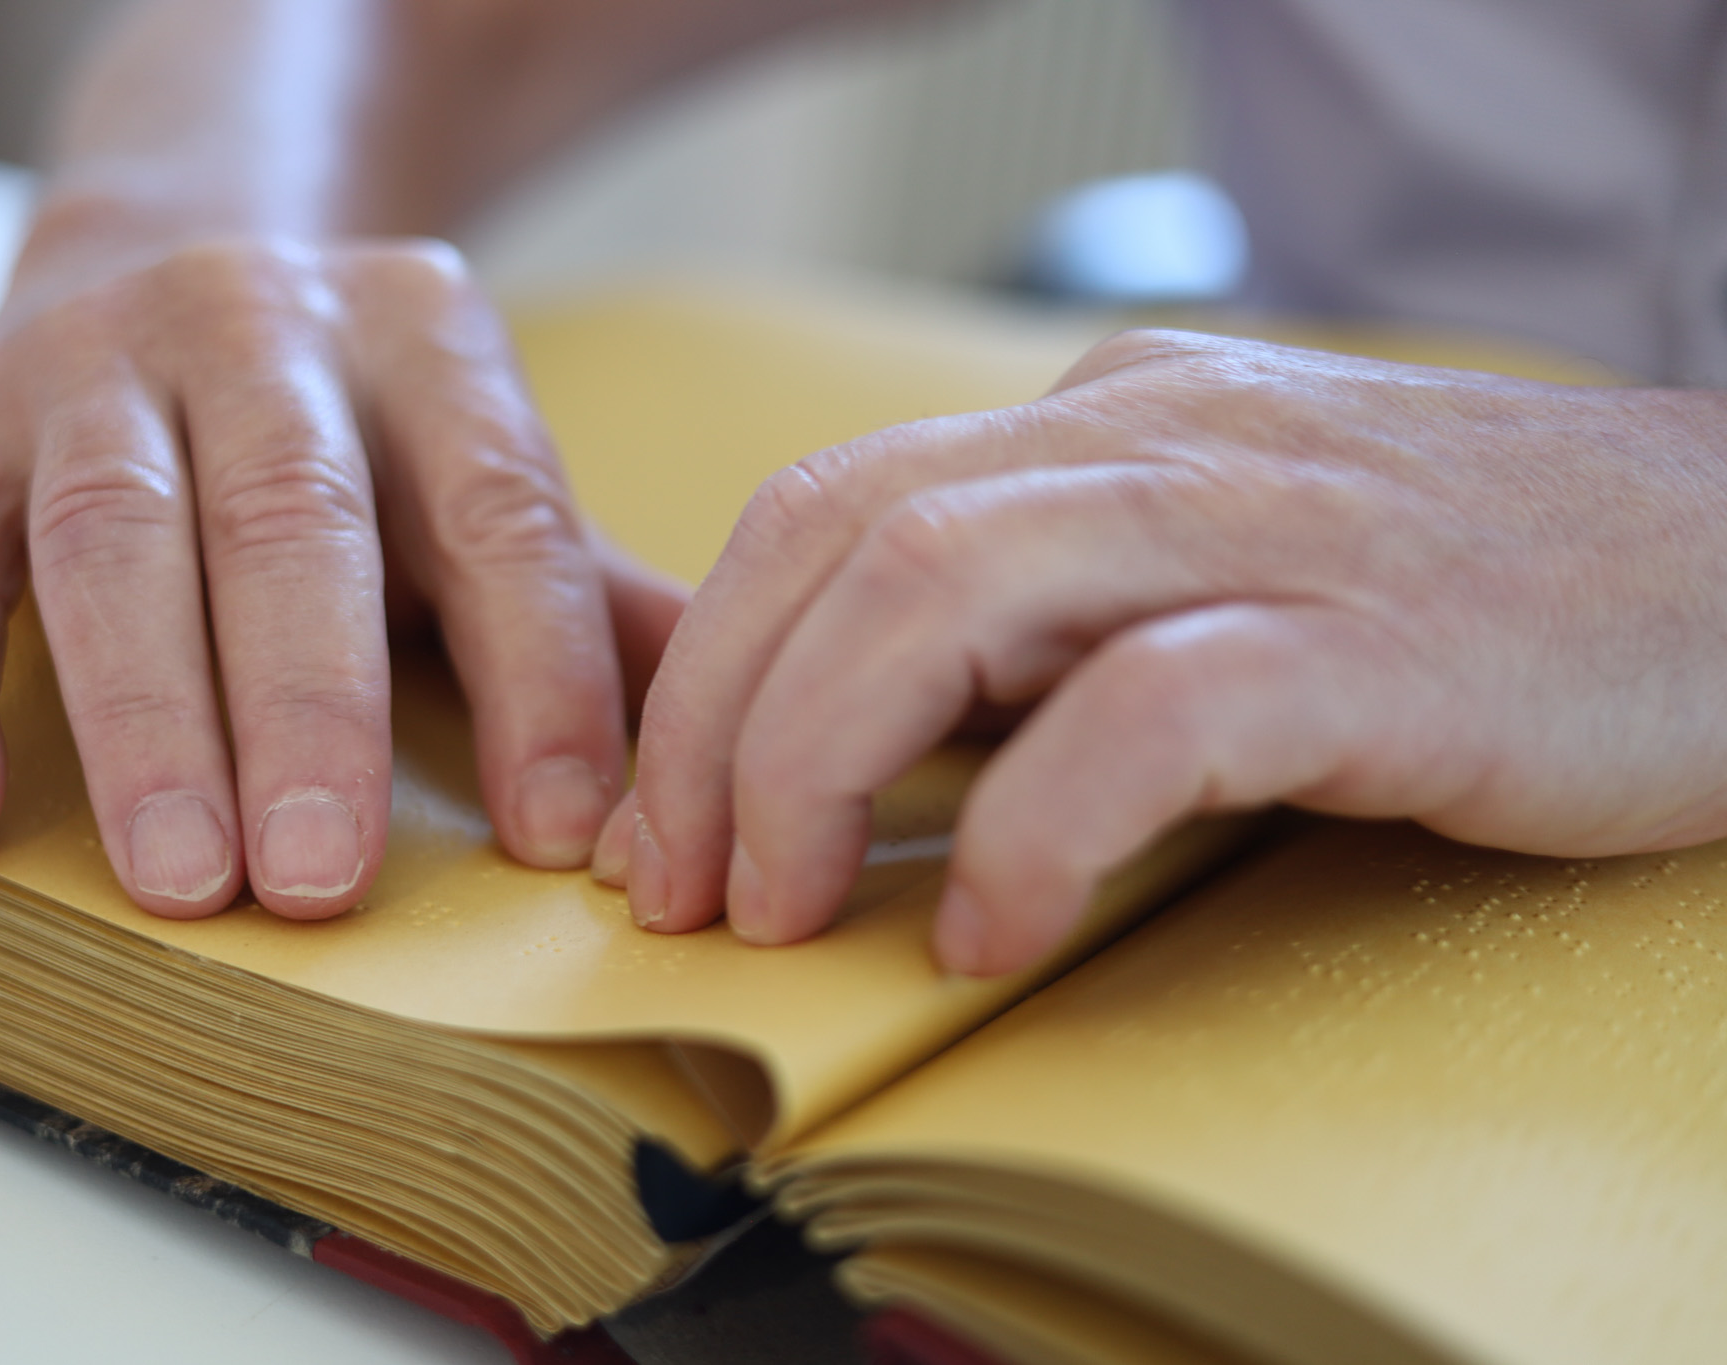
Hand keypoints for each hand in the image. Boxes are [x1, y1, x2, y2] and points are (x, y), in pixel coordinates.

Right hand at [0, 235, 684, 918]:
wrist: (175, 256)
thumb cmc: (361, 434)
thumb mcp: (482, 478)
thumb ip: (586, 599)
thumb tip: (723, 738)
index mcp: (429, 340)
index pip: (501, 512)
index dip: (539, 676)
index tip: (561, 835)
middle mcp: (262, 325)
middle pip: (294, 521)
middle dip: (312, 707)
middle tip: (321, 880)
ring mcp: (96, 360)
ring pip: (116, 538)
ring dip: (147, 718)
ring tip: (180, 879)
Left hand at [595, 330, 1726, 974]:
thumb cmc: (1466, 595)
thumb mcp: (1214, 566)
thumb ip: (1056, 618)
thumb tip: (869, 742)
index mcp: (1102, 417)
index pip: (824, 502)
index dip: (705, 664)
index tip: (663, 816)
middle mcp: (1153, 437)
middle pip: (842, 534)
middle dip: (718, 723)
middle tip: (684, 888)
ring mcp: (1263, 523)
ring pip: (943, 585)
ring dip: (818, 761)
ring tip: (790, 912)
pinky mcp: (1375, 640)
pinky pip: (1149, 710)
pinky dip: (1038, 824)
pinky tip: (994, 931)